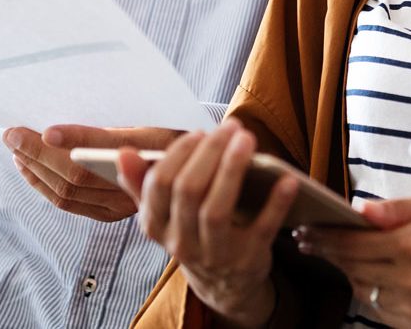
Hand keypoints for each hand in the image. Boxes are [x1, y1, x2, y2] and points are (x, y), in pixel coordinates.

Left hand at [5, 124, 182, 220]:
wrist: (194, 159)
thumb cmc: (165, 125)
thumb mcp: (150, 110)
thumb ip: (113, 116)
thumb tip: (64, 112)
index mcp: (157, 146)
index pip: (109, 145)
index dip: (76, 139)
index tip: (46, 129)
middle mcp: (142, 180)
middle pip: (79, 174)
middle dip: (39, 153)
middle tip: (12, 133)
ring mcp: (125, 202)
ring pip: (69, 192)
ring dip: (35, 169)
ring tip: (16, 148)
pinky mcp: (112, 213)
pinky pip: (70, 204)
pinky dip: (43, 186)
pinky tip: (29, 169)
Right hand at [115, 120, 296, 328]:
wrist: (224, 283)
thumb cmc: (193, 232)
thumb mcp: (164, 213)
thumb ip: (142, 183)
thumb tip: (123, 153)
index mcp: (157, 225)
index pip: (159, 185)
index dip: (179, 154)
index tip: (199, 132)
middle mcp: (181, 242)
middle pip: (189, 191)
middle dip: (209, 153)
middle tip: (230, 127)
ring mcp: (215, 253)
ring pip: (217, 209)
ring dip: (232, 170)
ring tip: (247, 140)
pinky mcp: (248, 258)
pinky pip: (262, 228)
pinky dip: (276, 203)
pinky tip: (287, 179)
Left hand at [296, 193, 410, 328]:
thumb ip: (396, 210)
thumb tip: (359, 211)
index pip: (352, 242)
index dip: (323, 237)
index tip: (305, 230)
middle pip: (351, 267)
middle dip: (328, 252)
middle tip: (310, 240)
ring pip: (363, 290)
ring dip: (350, 272)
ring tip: (343, 254)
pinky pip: (381, 308)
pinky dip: (374, 291)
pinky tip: (375, 275)